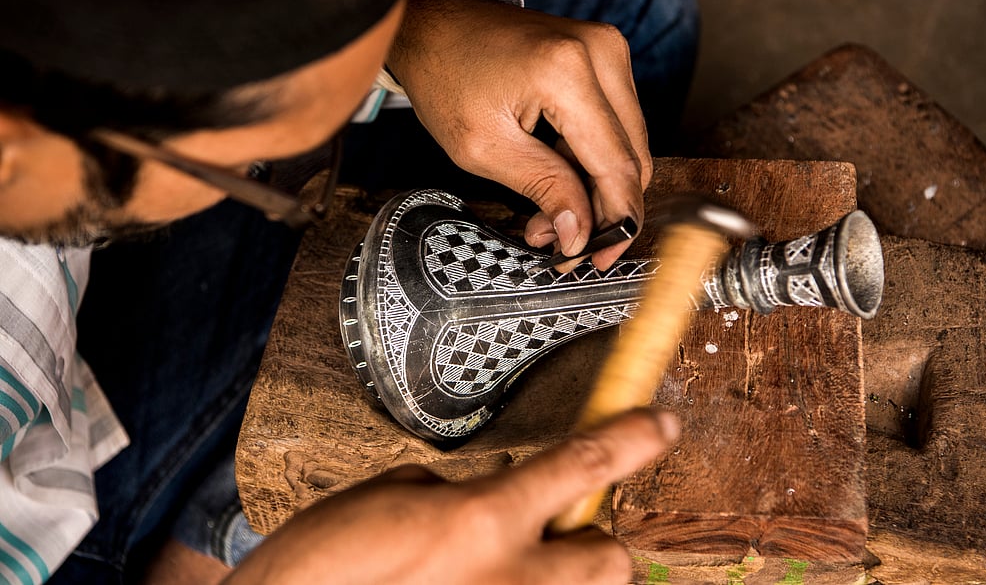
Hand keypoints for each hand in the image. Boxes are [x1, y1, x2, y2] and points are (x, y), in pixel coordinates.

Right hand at [223, 409, 678, 584]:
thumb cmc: (317, 566)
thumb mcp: (387, 499)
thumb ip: (459, 495)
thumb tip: (493, 504)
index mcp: (479, 521)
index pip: (582, 466)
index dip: (632, 438)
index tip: (662, 422)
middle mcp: (510, 583)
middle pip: (609, 557)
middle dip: (590, 540)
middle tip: (548, 536)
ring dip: (562, 578)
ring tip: (507, 575)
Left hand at [387, 0, 652, 269]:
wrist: (433, 25)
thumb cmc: (446, 77)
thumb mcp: (483, 148)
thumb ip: (543, 189)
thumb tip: (581, 235)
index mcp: (568, 72)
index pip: (617, 164)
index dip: (614, 221)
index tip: (597, 259)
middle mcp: (601, 52)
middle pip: (632, 157)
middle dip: (601, 210)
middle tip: (563, 244)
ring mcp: (607, 49)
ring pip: (627, 146)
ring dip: (594, 189)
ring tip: (547, 216)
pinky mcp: (603, 56)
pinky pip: (614, 126)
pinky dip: (590, 161)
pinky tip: (555, 183)